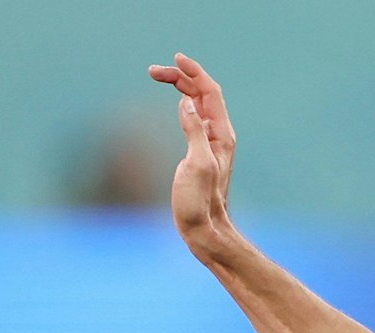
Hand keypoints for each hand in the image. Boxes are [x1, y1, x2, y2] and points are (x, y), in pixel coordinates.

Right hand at [147, 53, 238, 258]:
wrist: (205, 231)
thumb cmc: (200, 203)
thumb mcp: (196, 164)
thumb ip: (194, 130)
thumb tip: (186, 102)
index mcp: (221, 135)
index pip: (209, 92)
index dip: (194, 73)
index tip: (176, 59)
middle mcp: (219, 135)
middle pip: (202, 94)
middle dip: (181, 77)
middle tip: (153, 70)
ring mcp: (210, 144)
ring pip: (198, 105)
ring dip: (181, 88)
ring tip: (158, 76)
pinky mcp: (200, 153)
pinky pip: (194, 119)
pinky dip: (183, 104)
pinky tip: (176, 102)